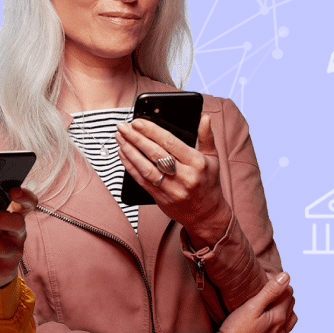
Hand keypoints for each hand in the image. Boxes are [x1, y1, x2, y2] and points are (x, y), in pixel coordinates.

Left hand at [115, 114, 229, 245]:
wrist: (206, 215)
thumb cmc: (208, 183)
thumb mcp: (213, 158)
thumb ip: (207, 136)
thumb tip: (204, 117)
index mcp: (197, 163)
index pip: (171, 143)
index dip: (152, 131)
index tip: (138, 122)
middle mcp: (184, 176)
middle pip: (155, 154)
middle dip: (136, 138)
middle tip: (123, 127)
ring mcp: (171, 188)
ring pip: (146, 167)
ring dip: (129, 151)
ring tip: (120, 138)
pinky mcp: (160, 198)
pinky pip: (141, 180)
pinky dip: (130, 166)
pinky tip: (123, 154)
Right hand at [219, 272, 297, 332]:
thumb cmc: (236, 331)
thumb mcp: (251, 307)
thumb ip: (270, 291)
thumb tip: (286, 276)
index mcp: (279, 317)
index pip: (288, 293)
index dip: (278, 284)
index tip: (265, 281)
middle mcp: (283, 329)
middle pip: (290, 305)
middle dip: (282, 295)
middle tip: (266, 290)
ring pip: (290, 319)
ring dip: (284, 309)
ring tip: (270, 304)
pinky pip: (284, 332)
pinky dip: (282, 323)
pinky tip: (271, 323)